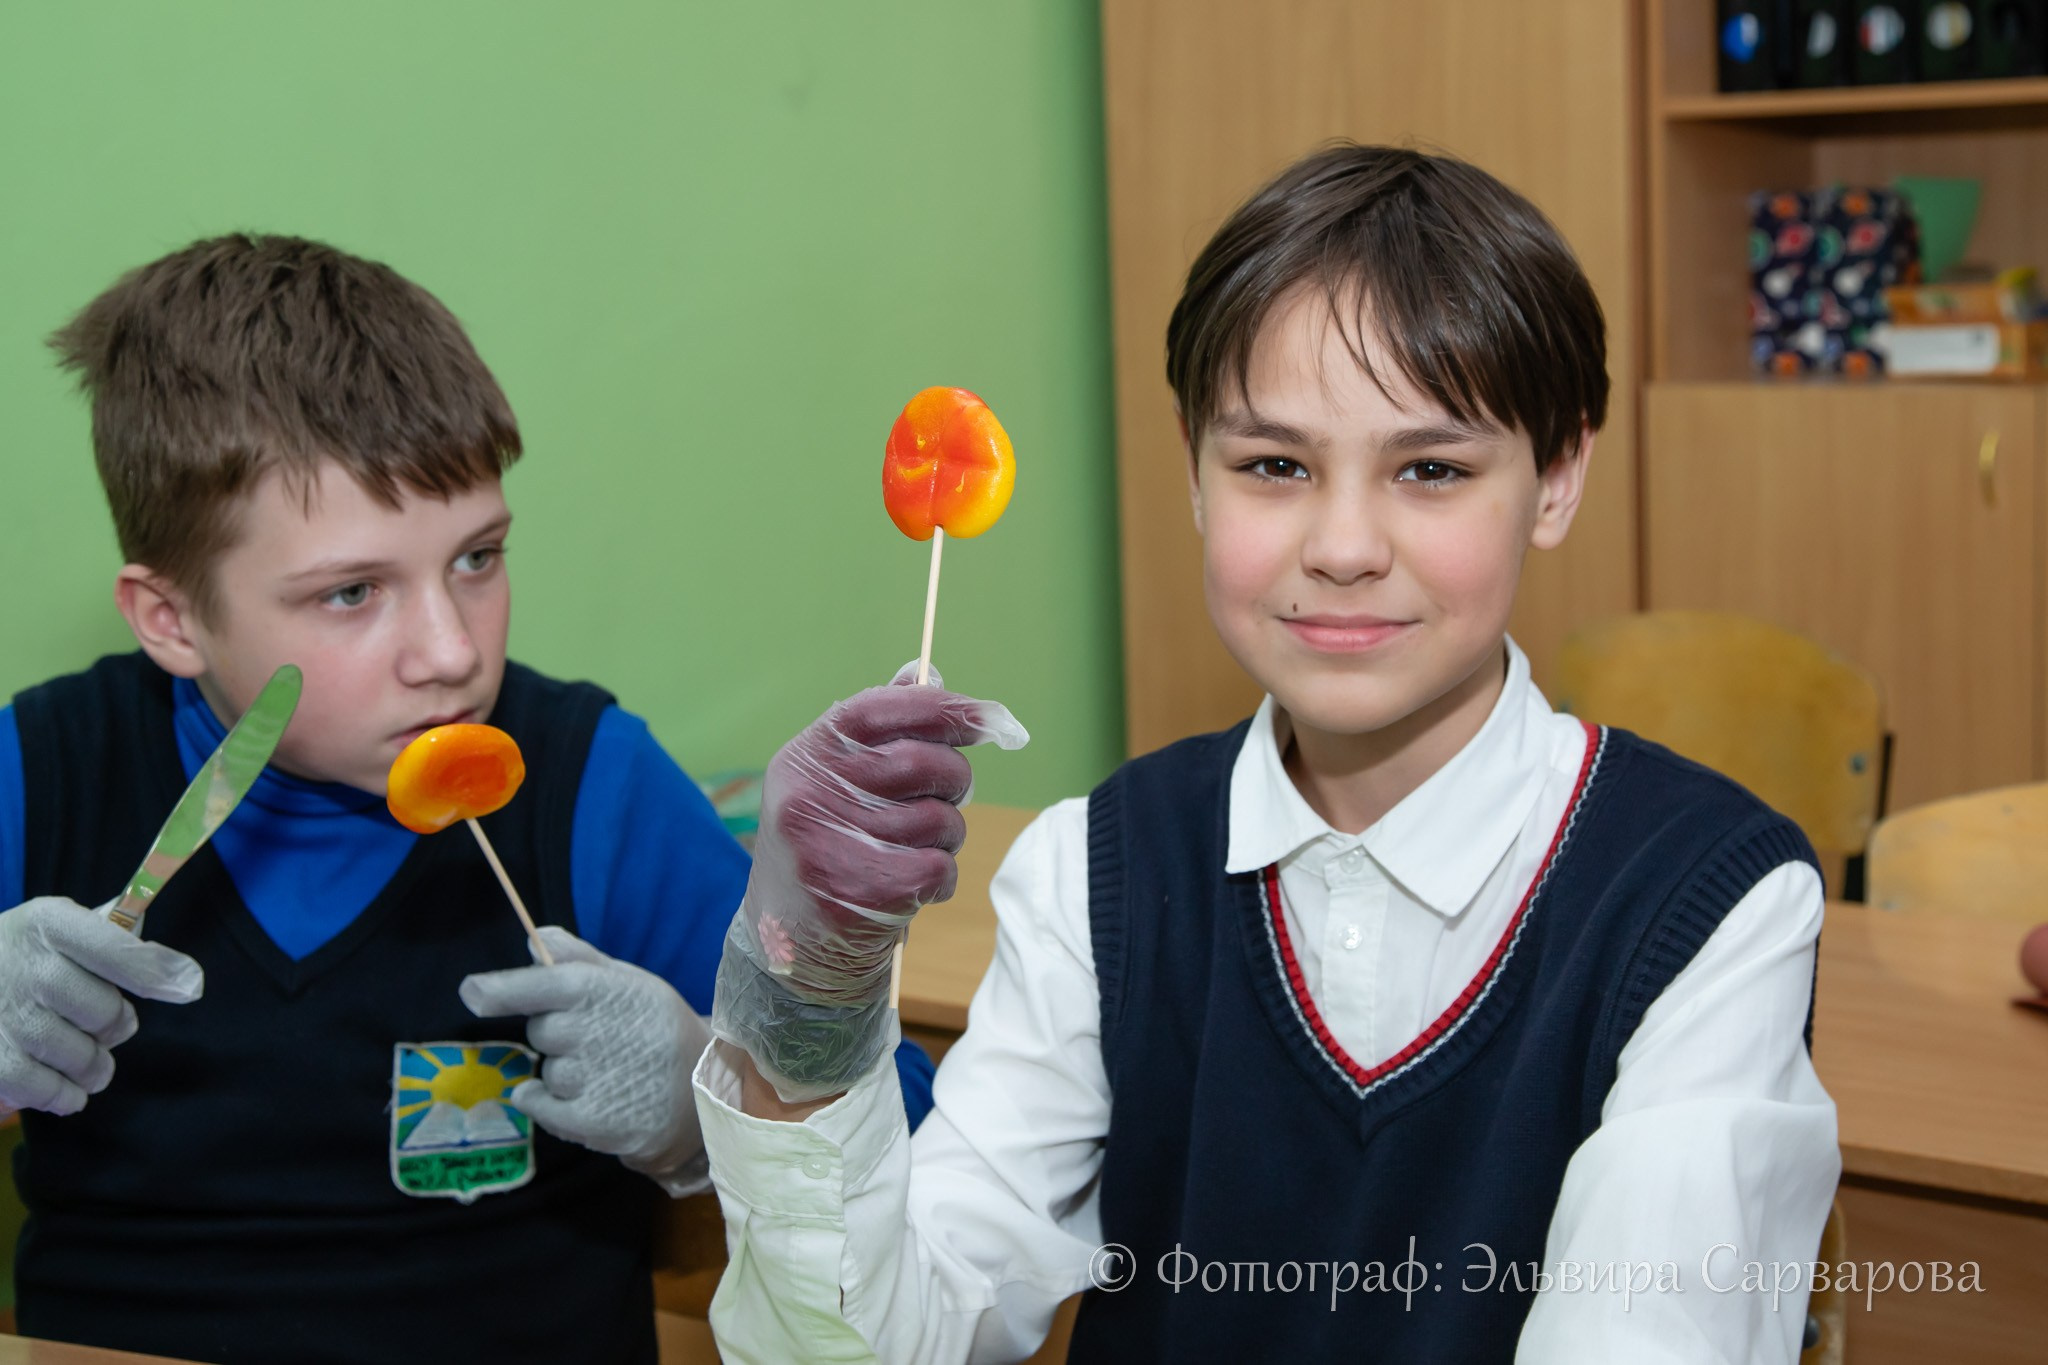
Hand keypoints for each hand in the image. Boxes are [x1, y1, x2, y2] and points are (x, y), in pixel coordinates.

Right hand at [0, 896, 203, 1114]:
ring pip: (77, 1054)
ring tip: (93, 1064)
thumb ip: (112, 940)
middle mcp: (27, 964)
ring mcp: (4, 1011)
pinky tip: (69, 1091)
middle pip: (102, 1010)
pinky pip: (40, 1087)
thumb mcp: (60, 926)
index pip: (116, 949)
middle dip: (117, 1027)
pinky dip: (62, 1095)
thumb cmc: (25, 953)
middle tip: (112, 1028)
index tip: (190, 987)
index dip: (156, 972)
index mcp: (50, 923)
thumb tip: (177, 973)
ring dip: (95, 1067)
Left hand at [460, 926, 710, 1191]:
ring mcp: (594, 1080)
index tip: (472, 992)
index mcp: (606, 991)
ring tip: (607, 1072)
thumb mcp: (632, 983)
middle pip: (541, 1029)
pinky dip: (544, 1102)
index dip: (504, 989)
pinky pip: (539, 1105)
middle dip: (557, 1032)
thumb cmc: (658, 1029)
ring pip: (546, 1070)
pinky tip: (579, 1098)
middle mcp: (598, 1033)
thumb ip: (580, 959)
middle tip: (597, 1038)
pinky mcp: (591, 1122)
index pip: (546, 984)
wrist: (705, 1093)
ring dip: (564, 1072)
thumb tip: (534, 939)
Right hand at [712, 664, 1024, 1102]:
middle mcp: (809, 797)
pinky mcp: (860, 893)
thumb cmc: (827, 848)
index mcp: (804, 758)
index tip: (989, 718)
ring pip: (938, 819)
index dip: (942, 707)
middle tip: (943, 801)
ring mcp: (830, 846)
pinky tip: (912, 888)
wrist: (791, 948)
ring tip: (913, 851)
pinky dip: (940, 879)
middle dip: (953, 781)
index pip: (877, 709)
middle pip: (922, 762)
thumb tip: (926, 673)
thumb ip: (880, 731)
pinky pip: (938, 867)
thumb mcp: (834, 783)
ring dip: (945, 837)